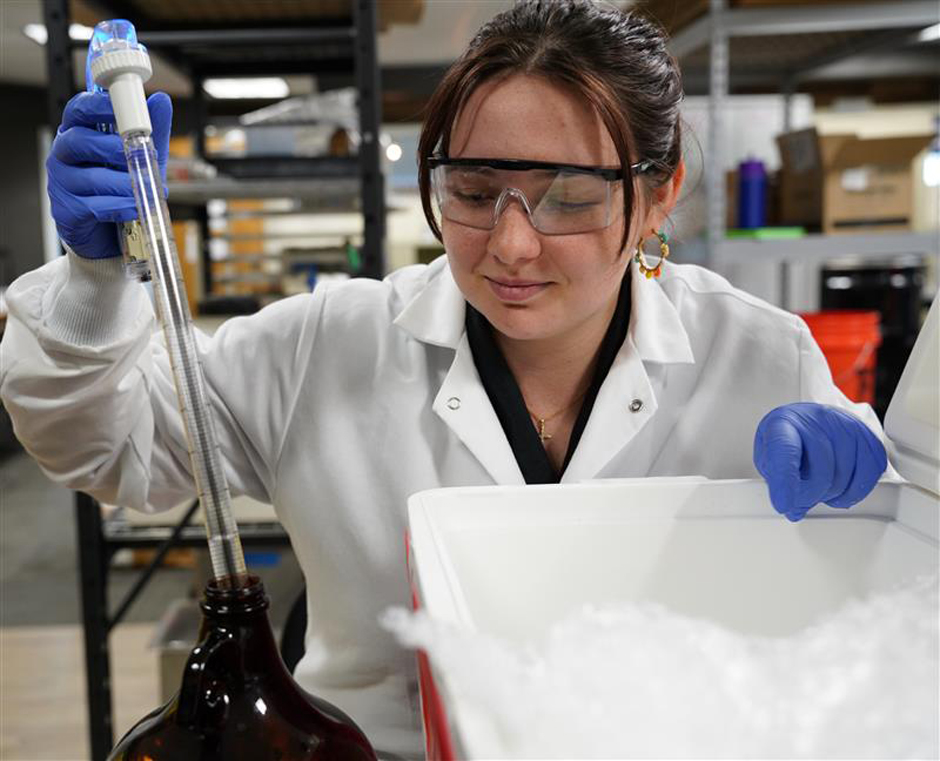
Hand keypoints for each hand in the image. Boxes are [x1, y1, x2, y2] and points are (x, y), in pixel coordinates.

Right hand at [46, 91, 172, 258]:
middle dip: (112, 149)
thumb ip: (151, 130)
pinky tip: (133, 208)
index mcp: (78, 134)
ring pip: (89, 177)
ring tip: (144, 189)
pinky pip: (91, 206)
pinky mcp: (66, 210)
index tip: (124, 111)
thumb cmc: (121, 188)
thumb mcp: (142, 157)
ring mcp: (60, 183)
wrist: (111, 235)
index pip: (78, 110)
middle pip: (78, 141)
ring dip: (122, 183)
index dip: (98, 107)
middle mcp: (64, 155)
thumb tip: (161, 101)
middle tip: (137, 157)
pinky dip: (118, 207)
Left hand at [753, 403, 886, 521]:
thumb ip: (779, 483)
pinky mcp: (869, 438)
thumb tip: (794, 510)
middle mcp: (816, 419)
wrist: (811, 420)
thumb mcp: (770, 458)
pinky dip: (852, 494)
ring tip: (818, 487)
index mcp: (783, 423)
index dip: (785, 480)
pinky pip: (867, 478)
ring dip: (830, 496)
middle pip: (820, 473)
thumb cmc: (789, 439)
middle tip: (800, 497)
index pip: (785, 451)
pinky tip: (839, 488)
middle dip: (809, 496)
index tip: (784, 505)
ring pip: (843, 479)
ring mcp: (846, 426)